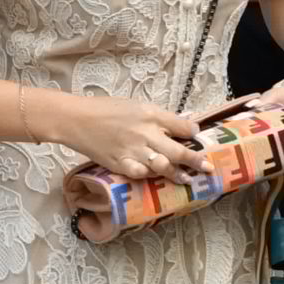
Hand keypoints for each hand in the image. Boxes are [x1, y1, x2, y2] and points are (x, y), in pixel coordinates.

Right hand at [51, 92, 208, 182]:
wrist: (75, 119)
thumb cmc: (104, 109)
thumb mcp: (134, 105)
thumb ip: (156, 116)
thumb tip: (179, 125)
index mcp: (149, 114)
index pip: (180, 125)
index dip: (193, 133)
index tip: (198, 137)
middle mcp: (144, 133)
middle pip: (177, 150)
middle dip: (195, 160)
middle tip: (208, 168)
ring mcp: (133, 150)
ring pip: (163, 166)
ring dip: (178, 173)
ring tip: (187, 178)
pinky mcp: (119, 164)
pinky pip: (141, 174)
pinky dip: (150, 176)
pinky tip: (156, 177)